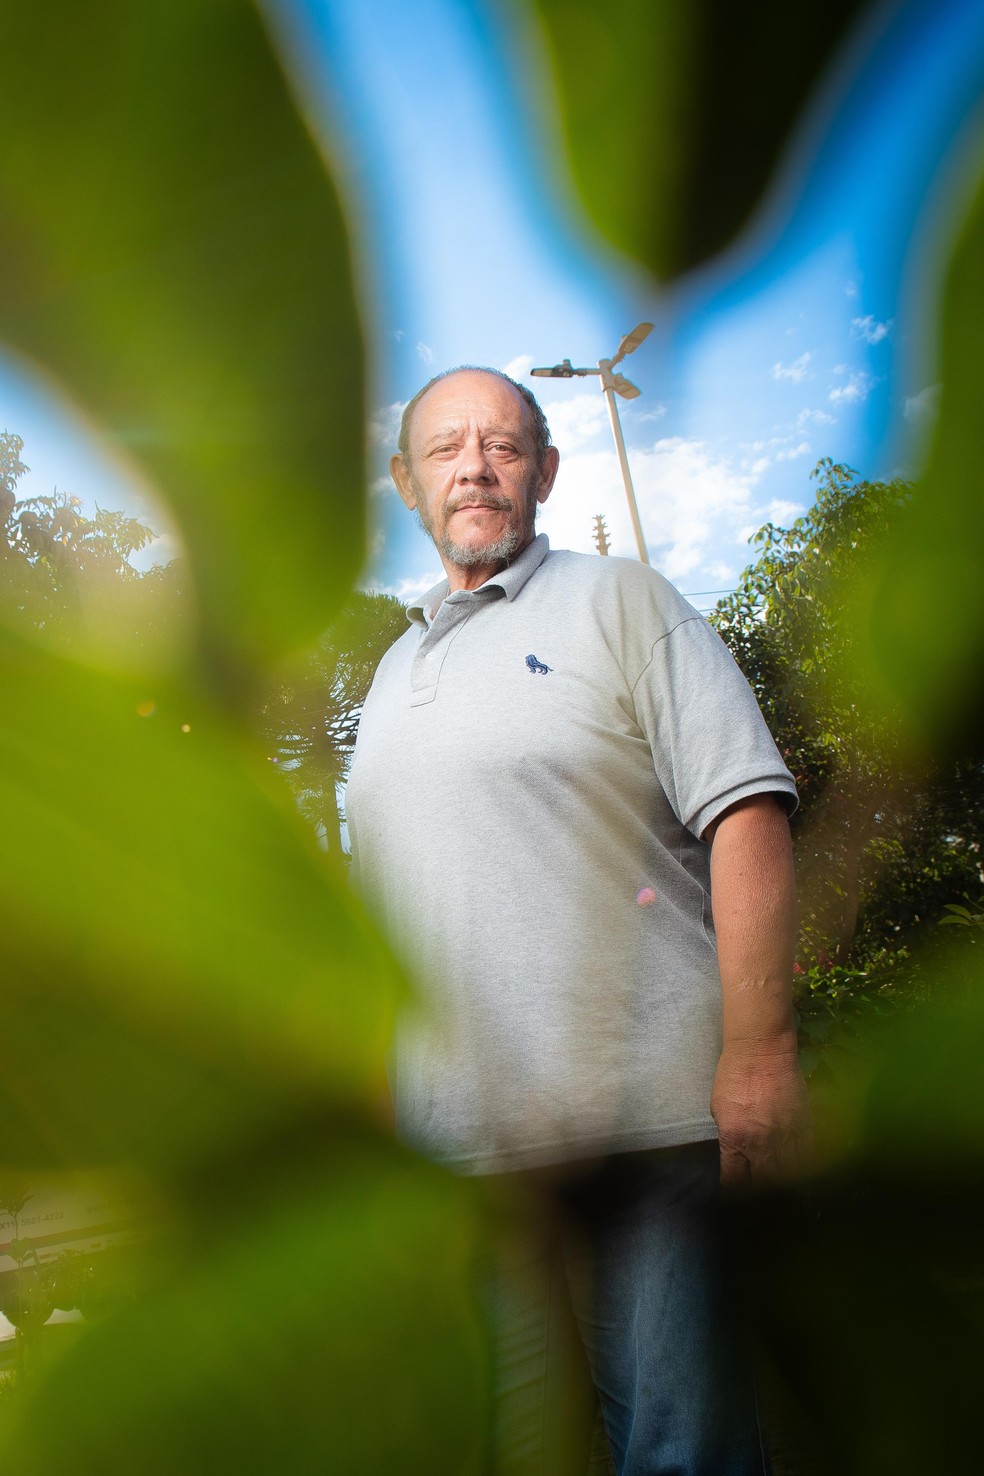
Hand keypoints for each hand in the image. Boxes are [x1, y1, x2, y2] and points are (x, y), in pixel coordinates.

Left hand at [710, 1040, 811, 1187]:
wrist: (762, 1050)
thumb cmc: (732, 1075)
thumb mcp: (718, 1109)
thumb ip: (729, 1137)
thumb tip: (736, 1155)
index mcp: (735, 1140)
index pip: (735, 1181)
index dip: (735, 1192)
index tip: (736, 1194)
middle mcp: (762, 1144)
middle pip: (766, 1184)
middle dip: (762, 1193)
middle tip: (761, 1196)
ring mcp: (787, 1136)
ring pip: (790, 1175)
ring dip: (785, 1184)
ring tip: (782, 1189)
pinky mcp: (805, 1126)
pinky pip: (808, 1157)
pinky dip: (804, 1168)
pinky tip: (801, 1172)